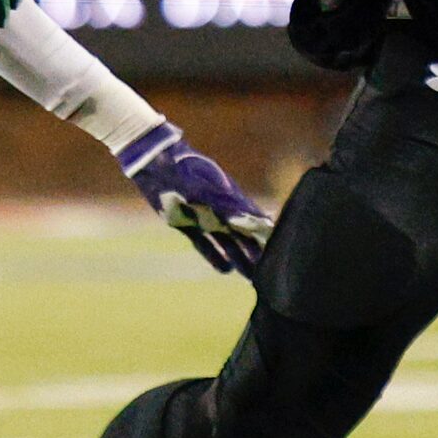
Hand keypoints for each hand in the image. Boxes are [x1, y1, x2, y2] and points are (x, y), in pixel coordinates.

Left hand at [117, 122, 271, 276]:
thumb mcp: (212, 188)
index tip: (279, 251)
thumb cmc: (188, 169)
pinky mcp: (185, 223)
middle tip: (269, 272)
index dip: (265, 235)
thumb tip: (260, 222)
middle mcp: (220, 209)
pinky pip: (204, 244)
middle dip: (255, 252)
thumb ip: (234, 207)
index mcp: (231, 197)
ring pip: (226, 242)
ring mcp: (203, 217)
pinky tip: (226, 269)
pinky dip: (214, 256)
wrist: (157, 161)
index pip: (253, 220)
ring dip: (239, 258)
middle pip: (242, 235)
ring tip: (251, 276)